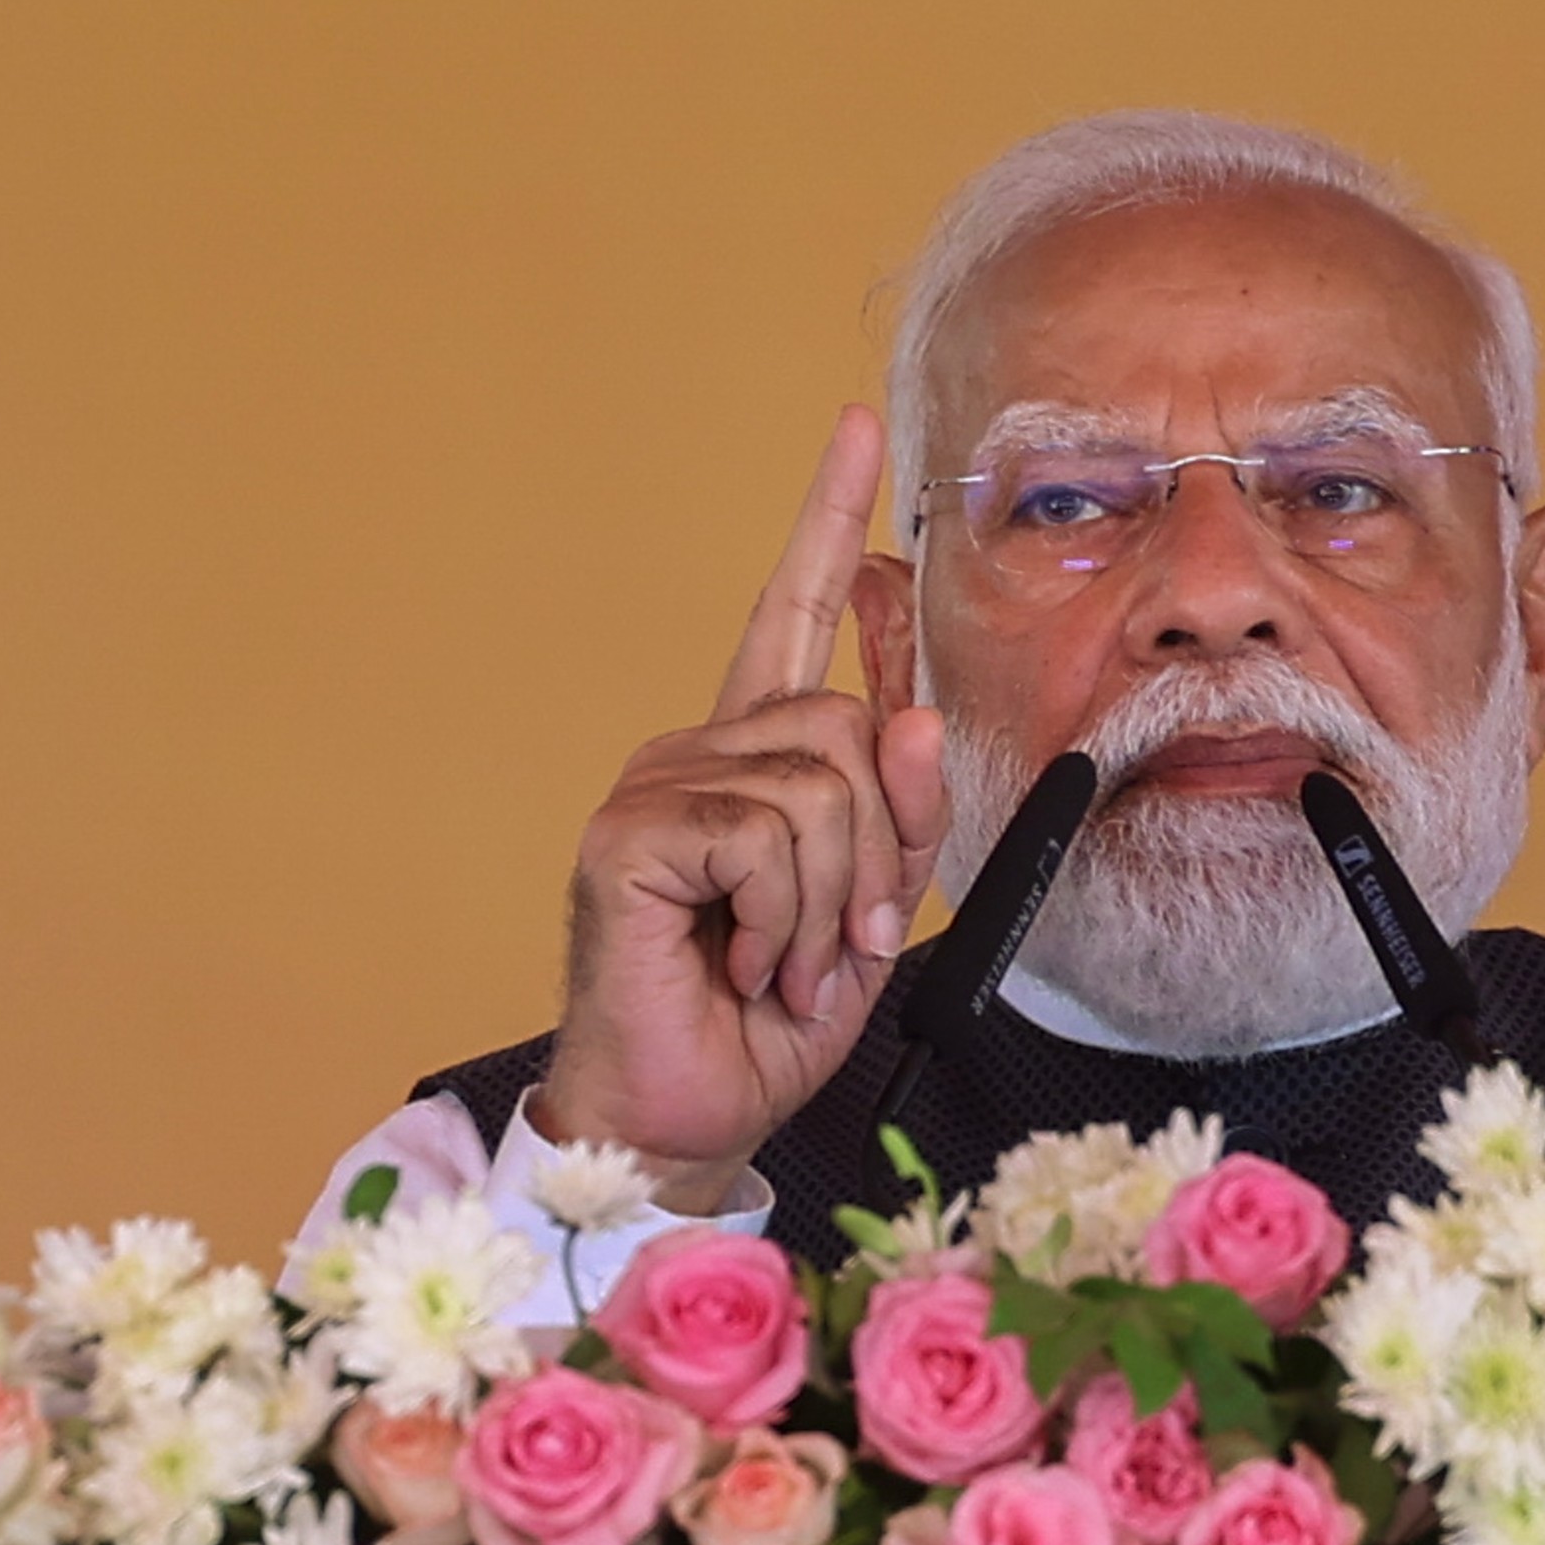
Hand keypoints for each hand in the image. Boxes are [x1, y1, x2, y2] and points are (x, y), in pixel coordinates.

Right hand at [537, 406, 949, 1209]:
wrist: (686, 1116)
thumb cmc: (768, 1022)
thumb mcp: (875, 912)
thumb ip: (906, 816)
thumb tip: (915, 709)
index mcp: (756, 757)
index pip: (796, 612)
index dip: (830, 519)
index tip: (862, 427)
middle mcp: (697, 750)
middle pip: (850, 730)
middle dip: (878, 857)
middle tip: (836, 949)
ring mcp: (655, 786)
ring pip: (822, 785)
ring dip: (834, 904)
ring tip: (784, 965)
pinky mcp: (630, 835)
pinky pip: (769, 834)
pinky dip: (787, 917)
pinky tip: (744, 960)